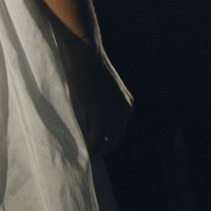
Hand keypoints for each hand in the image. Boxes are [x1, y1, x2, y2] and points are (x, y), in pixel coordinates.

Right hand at [58, 27, 132, 154]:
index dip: (109, 140)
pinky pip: (96, 138)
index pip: (120, 129)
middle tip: (92, 156)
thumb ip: (101, 105)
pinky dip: (90, 147)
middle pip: (115, 138)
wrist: (86, 54)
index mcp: (127, 103)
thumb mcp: (101, 90)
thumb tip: (92, 123)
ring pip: (106, 141)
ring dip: (97, 150)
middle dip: (104, 148)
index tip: (99, 146)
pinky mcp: (101, 115)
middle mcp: (124, 110)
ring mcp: (114, 113)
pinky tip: (84, 152)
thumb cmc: (88, 67)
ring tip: (86, 156)